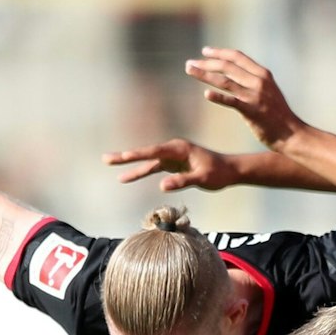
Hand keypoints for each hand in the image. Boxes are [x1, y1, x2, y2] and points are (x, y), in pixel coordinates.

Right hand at [103, 137, 240, 192]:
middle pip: (146, 153)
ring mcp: (172, 156)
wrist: (230, 171)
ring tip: (111, 167)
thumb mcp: (202, 179)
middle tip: (106, 159)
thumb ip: (183, 181)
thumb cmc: (219, 173)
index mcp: (180, 149)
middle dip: (126, 157)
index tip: (122, 157)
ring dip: (131, 166)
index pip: (154, 152)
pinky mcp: (173, 164)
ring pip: (147, 162)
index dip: (137, 155)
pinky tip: (127, 178)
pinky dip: (141, 172)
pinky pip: (153, 168)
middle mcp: (173, 149)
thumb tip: (163, 185)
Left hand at [185, 47, 303, 149]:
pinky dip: (218, 97)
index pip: (237, 57)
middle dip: (206, 63)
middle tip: (189, 63)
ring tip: (189, 70)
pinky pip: (232, 102)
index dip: (219, 52)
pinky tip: (206, 94)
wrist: (292, 134)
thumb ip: (254, 82)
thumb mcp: (269, 92)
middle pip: (227, 66)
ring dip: (204, 74)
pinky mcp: (252, 110)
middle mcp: (259, 81)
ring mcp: (255, 95)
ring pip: (225, 81)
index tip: (205, 51)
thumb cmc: (279, 115)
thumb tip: (237, 76)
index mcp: (263, 74)